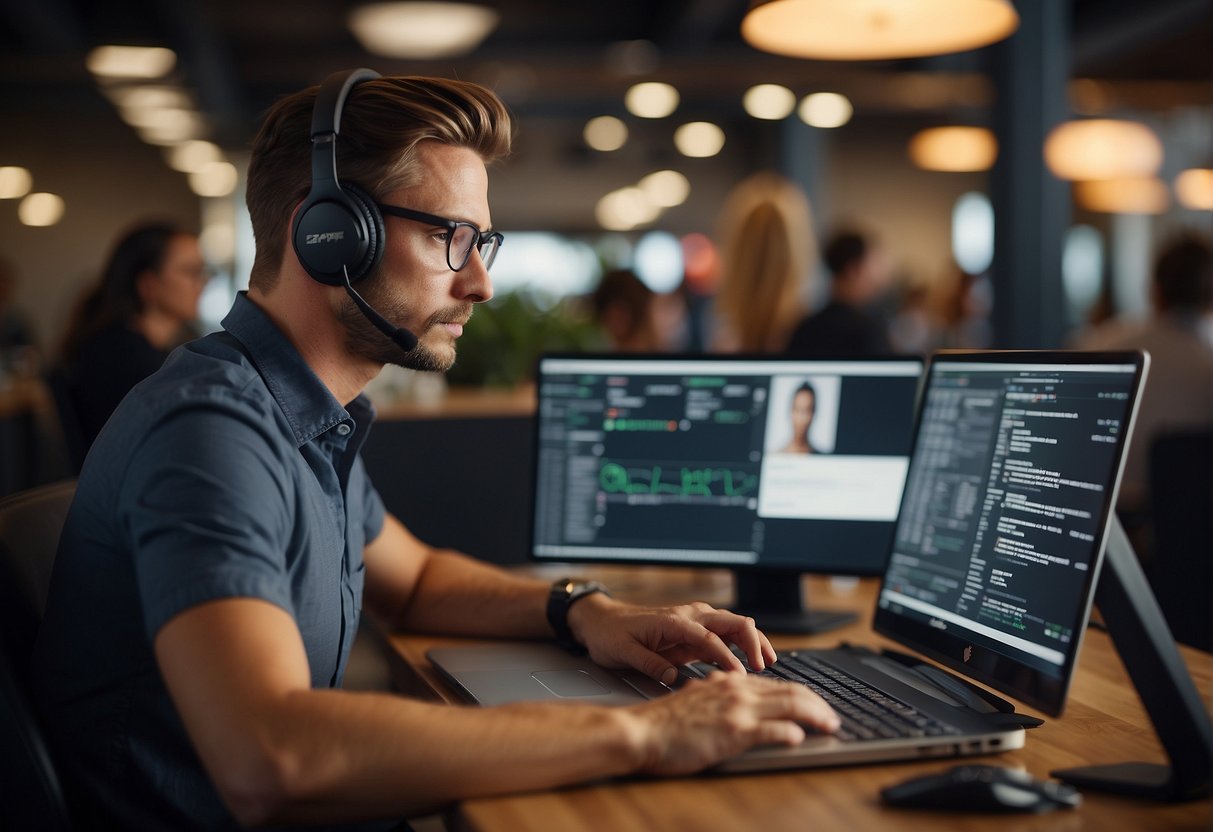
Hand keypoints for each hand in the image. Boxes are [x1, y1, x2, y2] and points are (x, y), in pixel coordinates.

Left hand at [568, 595, 776, 685]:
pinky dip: (741, 646)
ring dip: (752, 642)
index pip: (710, 638)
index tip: (740, 676)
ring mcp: (693, 622)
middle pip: (733, 622)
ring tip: (767, 663)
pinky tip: (750, 661)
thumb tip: (672, 677)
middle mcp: (689, 616)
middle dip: (753, 642)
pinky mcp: (693, 632)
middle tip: (763, 666)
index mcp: (674, 621)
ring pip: (733, 626)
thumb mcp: (623, 652)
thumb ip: (649, 663)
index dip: (728, 657)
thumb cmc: (610, 634)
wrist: (600, 620)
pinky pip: (724, 636)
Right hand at [628, 672, 839, 775]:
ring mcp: (736, 709)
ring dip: (815, 716)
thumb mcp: (698, 701)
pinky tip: (801, 738)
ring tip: (829, 726)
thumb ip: (720, 698)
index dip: (803, 695)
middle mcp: (737, 690)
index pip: (778, 684)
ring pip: (790, 706)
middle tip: (832, 718)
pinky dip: (790, 733)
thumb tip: (739, 706)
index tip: (817, 706)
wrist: (641, 731)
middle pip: (792, 692)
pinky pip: (772, 730)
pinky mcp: (733, 731)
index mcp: (729, 682)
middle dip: (818, 704)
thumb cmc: (664, 722)